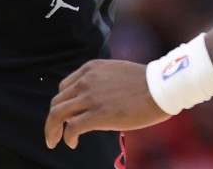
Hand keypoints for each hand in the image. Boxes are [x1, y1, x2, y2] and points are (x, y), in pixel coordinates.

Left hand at [45, 60, 168, 148]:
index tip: (65, 116)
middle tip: (53, 133)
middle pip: (57, 102)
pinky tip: (73, 143)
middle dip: (52, 120)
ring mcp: (90, 98)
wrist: (160, 87)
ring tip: (54, 141)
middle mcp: (85, 81)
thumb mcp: (116, 73)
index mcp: (90, 69)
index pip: (64, 88)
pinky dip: (68, 137)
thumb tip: (95, 100)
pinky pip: (72, 128)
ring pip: (58, 114)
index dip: (62, 104)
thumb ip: (101, 82)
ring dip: (52, 130)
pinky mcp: (97, 115)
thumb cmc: (145, 82)